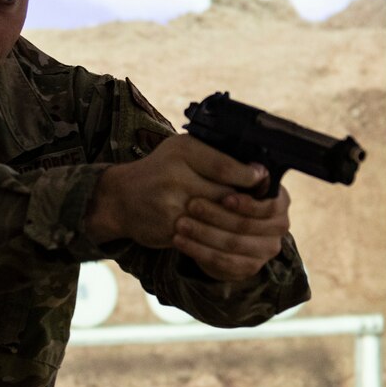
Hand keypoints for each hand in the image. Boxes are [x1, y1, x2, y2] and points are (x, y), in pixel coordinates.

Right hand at [85, 136, 288, 281]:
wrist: (121, 198)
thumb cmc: (160, 171)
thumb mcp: (183, 151)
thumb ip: (215, 157)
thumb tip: (257, 170)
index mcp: (182, 151)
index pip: (224, 165)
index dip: (248, 176)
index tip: (263, 179)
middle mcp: (174, 176)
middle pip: (226, 194)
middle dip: (246, 202)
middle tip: (265, 206)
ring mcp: (170, 204)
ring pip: (218, 218)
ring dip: (236, 222)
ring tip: (250, 221)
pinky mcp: (169, 228)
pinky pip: (204, 235)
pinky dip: (218, 236)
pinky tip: (228, 234)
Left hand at [173, 183, 292, 281]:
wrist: (220, 219)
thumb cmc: (226, 190)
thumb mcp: (233, 177)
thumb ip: (239, 173)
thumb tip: (253, 169)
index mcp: (280, 202)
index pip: (269, 207)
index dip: (247, 204)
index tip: (224, 198)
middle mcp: (278, 228)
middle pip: (246, 226)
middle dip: (216, 216)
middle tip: (191, 205)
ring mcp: (264, 251)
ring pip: (232, 245)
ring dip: (203, 234)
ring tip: (180, 224)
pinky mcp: (248, 267)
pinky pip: (222, 262)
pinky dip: (198, 251)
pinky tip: (180, 241)